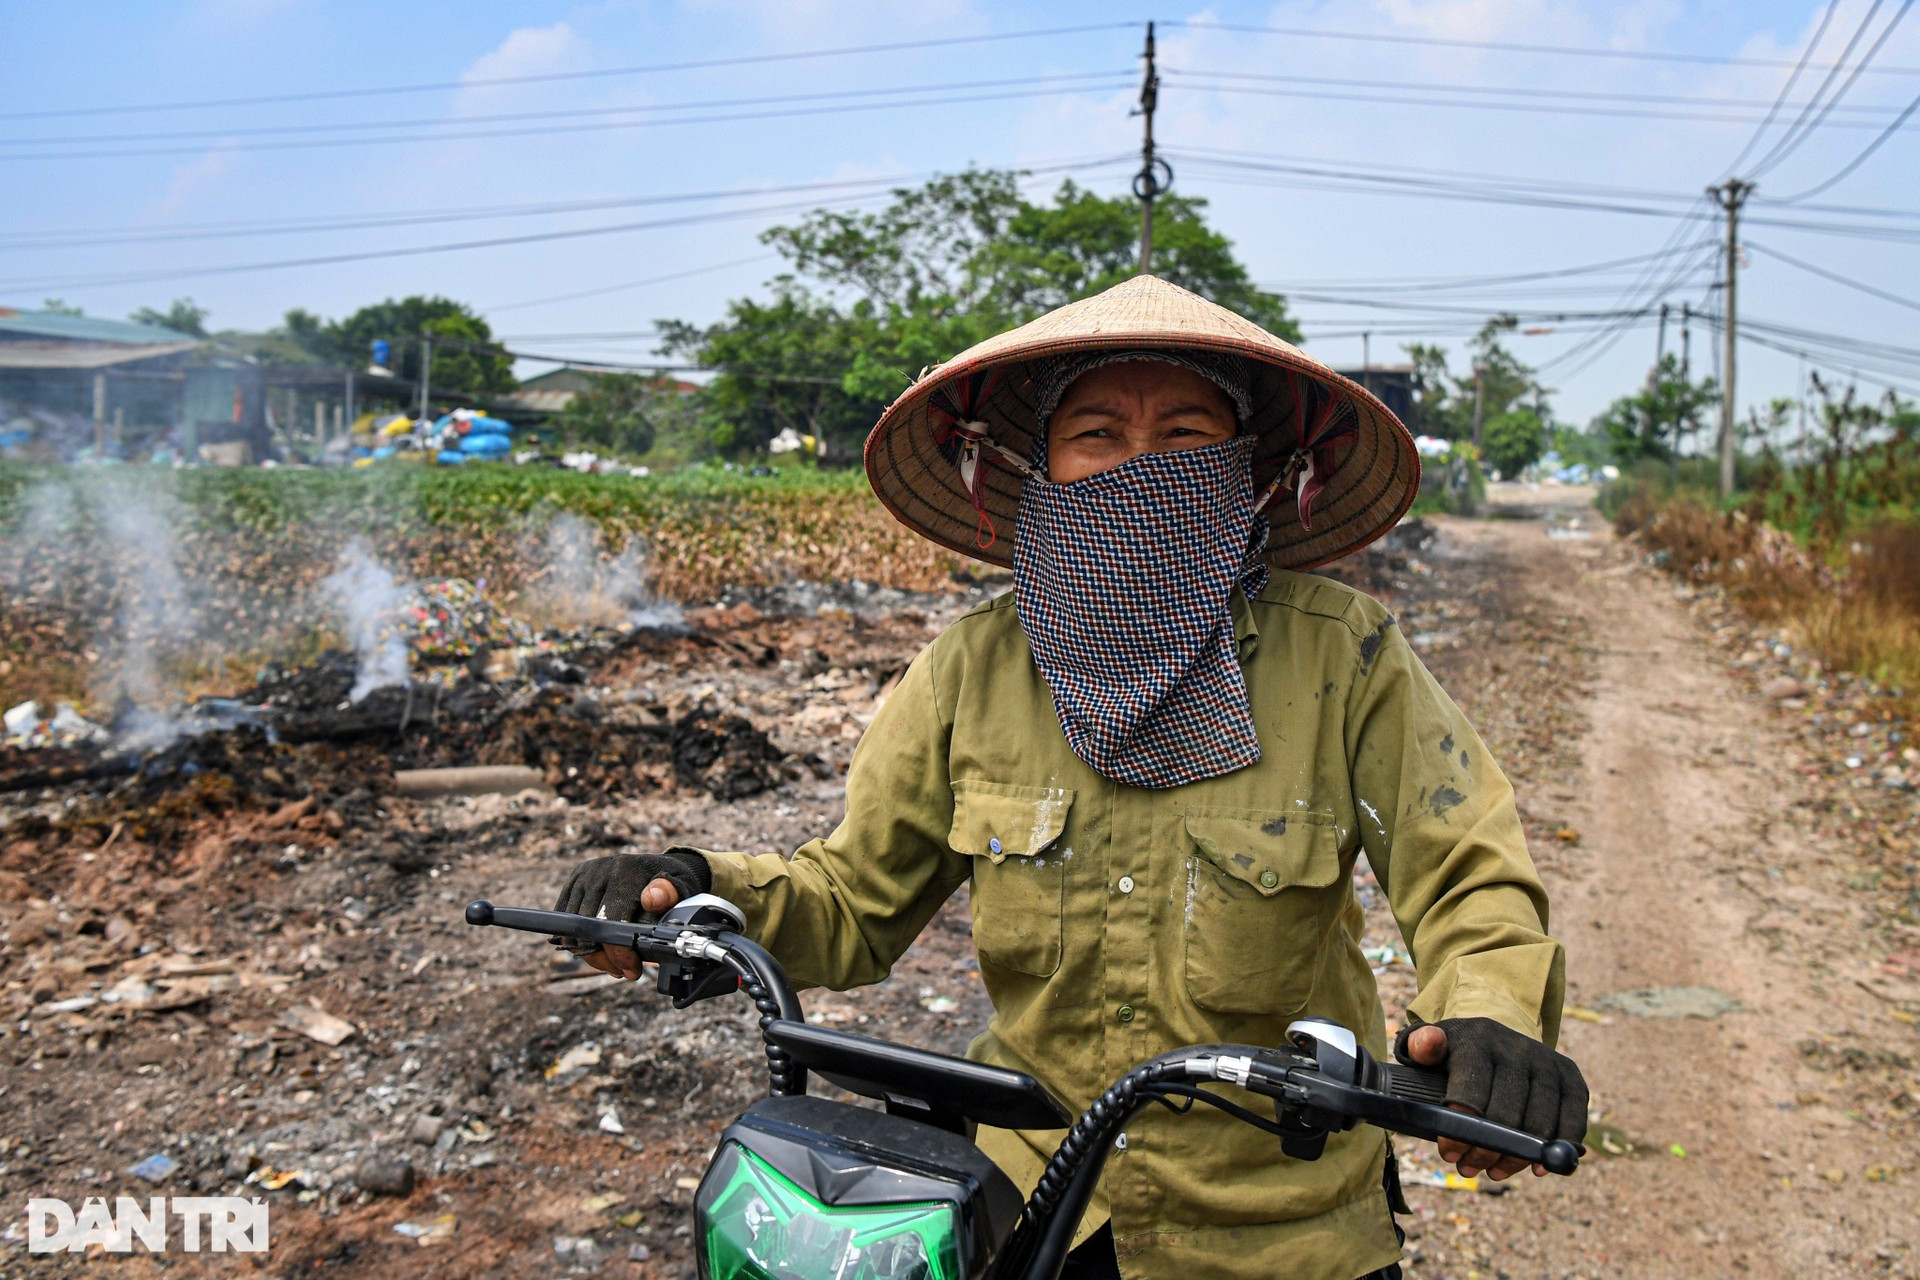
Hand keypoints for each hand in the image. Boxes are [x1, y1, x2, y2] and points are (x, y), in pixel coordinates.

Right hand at [551, 851, 709, 979]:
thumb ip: (669, 894)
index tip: (631, 969)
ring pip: (573, 930)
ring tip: (614, 964)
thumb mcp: (680, 887)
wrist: (656, 868)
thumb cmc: (671, 884)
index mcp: (625, 870)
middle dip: (605, 959)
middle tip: (625, 971)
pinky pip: (565, 923)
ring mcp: (582, 876)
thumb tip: (651, 900)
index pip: (610, 919)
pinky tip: (600, 950)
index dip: (618, 951)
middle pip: (587, 929)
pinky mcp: (572, 884)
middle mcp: (598, 870)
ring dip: (591, 955)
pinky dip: (578, 942)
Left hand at [1396, 1016, 1588, 1181]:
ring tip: (1493, 1171)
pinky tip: (1537, 1167)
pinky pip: (1573, 1118)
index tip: (1449, 1153)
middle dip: (1485, 1149)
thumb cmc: (1454, 1053)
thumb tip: (1429, 1043)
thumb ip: (1419, 1047)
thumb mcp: (1428, 1046)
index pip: (1472, 1090)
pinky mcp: (1570, 1075)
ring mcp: (1547, 1061)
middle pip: (1507, 1113)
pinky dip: (1558, 1148)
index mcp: (1477, 1039)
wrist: (1493, 1035)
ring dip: (1516, 1156)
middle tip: (1467, 1168)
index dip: (1461, 1129)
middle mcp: (1516, 1047)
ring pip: (1539, 1122)